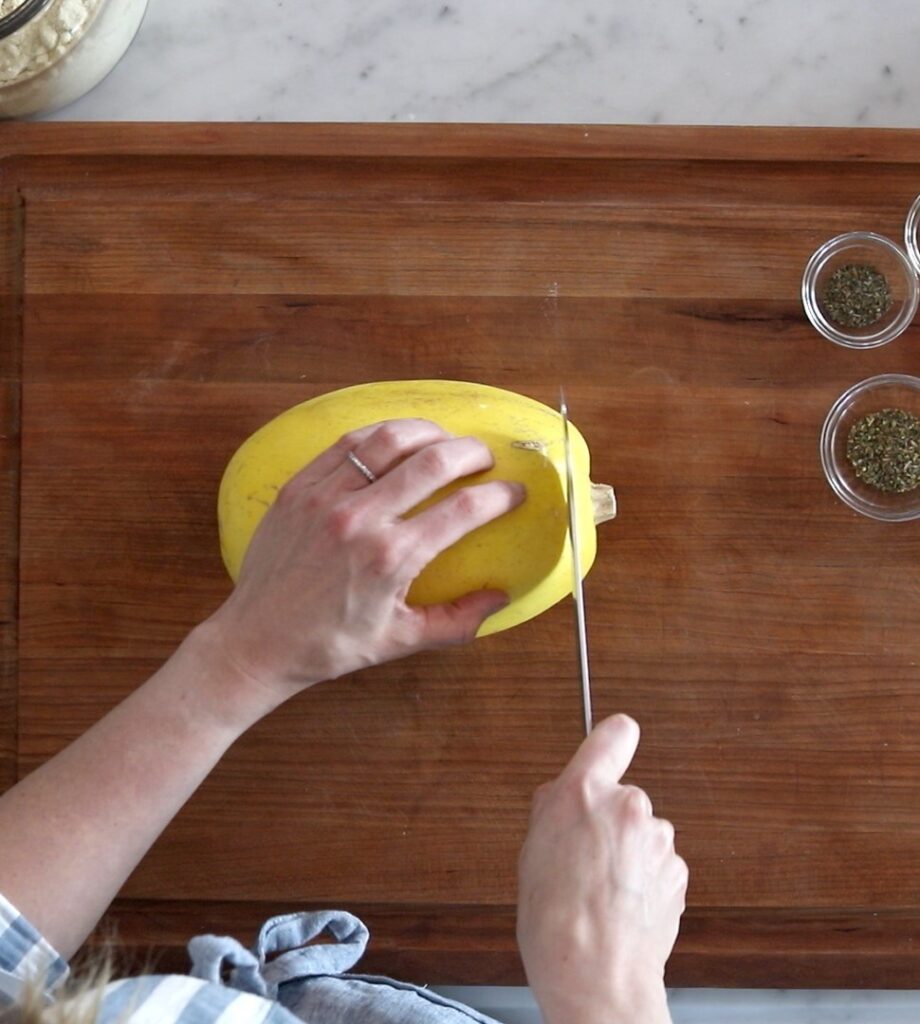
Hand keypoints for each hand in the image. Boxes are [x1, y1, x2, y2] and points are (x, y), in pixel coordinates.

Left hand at [206, 418, 524, 708]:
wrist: (256, 641)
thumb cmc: (329, 645)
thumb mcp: (400, 640)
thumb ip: (457, 621)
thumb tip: (500, 598)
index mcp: (392, 558)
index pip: (464, 509)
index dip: (500, 495)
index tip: (514, 492)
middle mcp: (360, 520)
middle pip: (434, 460)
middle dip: (472, 451)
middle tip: (485, 458)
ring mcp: (325, 498)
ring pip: (388, 439)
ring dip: (428, 432)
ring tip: (445, 440)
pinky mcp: (299, 488)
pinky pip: (346, 443)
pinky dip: (380, 434)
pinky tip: (397, 440)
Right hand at [516, 715, 687, 1023]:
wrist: (595, 974)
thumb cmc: (555, 921)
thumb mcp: (530, 850)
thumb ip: (553, 810)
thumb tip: (565, 797)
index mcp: (583, 792)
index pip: (614, 734)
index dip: (613, 739)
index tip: (614, 741)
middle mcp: (628, 806)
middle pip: (623, 797)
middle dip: (610, 822)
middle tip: (585, 859)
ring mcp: (659, 839)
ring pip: (641, 835)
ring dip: (629, 854)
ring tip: (602, 892)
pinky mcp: (678, 870)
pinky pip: (657, 864)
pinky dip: (644, 880)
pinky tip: (622, 906)